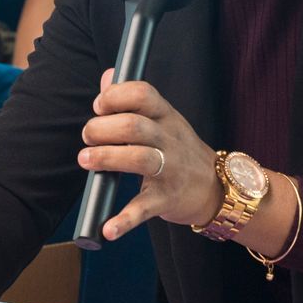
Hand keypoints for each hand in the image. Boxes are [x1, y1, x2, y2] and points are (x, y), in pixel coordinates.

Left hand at [78, 68, 220, 239]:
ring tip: (86, 161)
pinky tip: (108, 227)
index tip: (98, 106)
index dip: (116, 96)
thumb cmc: (179, 151)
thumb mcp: (163, 120)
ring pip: (140, 159)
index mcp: (166, 116)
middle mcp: (170, 140)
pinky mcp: (166, 199)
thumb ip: (132, 99)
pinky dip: (125, 220)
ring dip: (107, 159)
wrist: (216, 188)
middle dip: (102, 129)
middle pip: (134, 126)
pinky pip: (144, 208)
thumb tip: (107, 75)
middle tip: (87, 137)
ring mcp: (170, 170)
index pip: (143, 94)